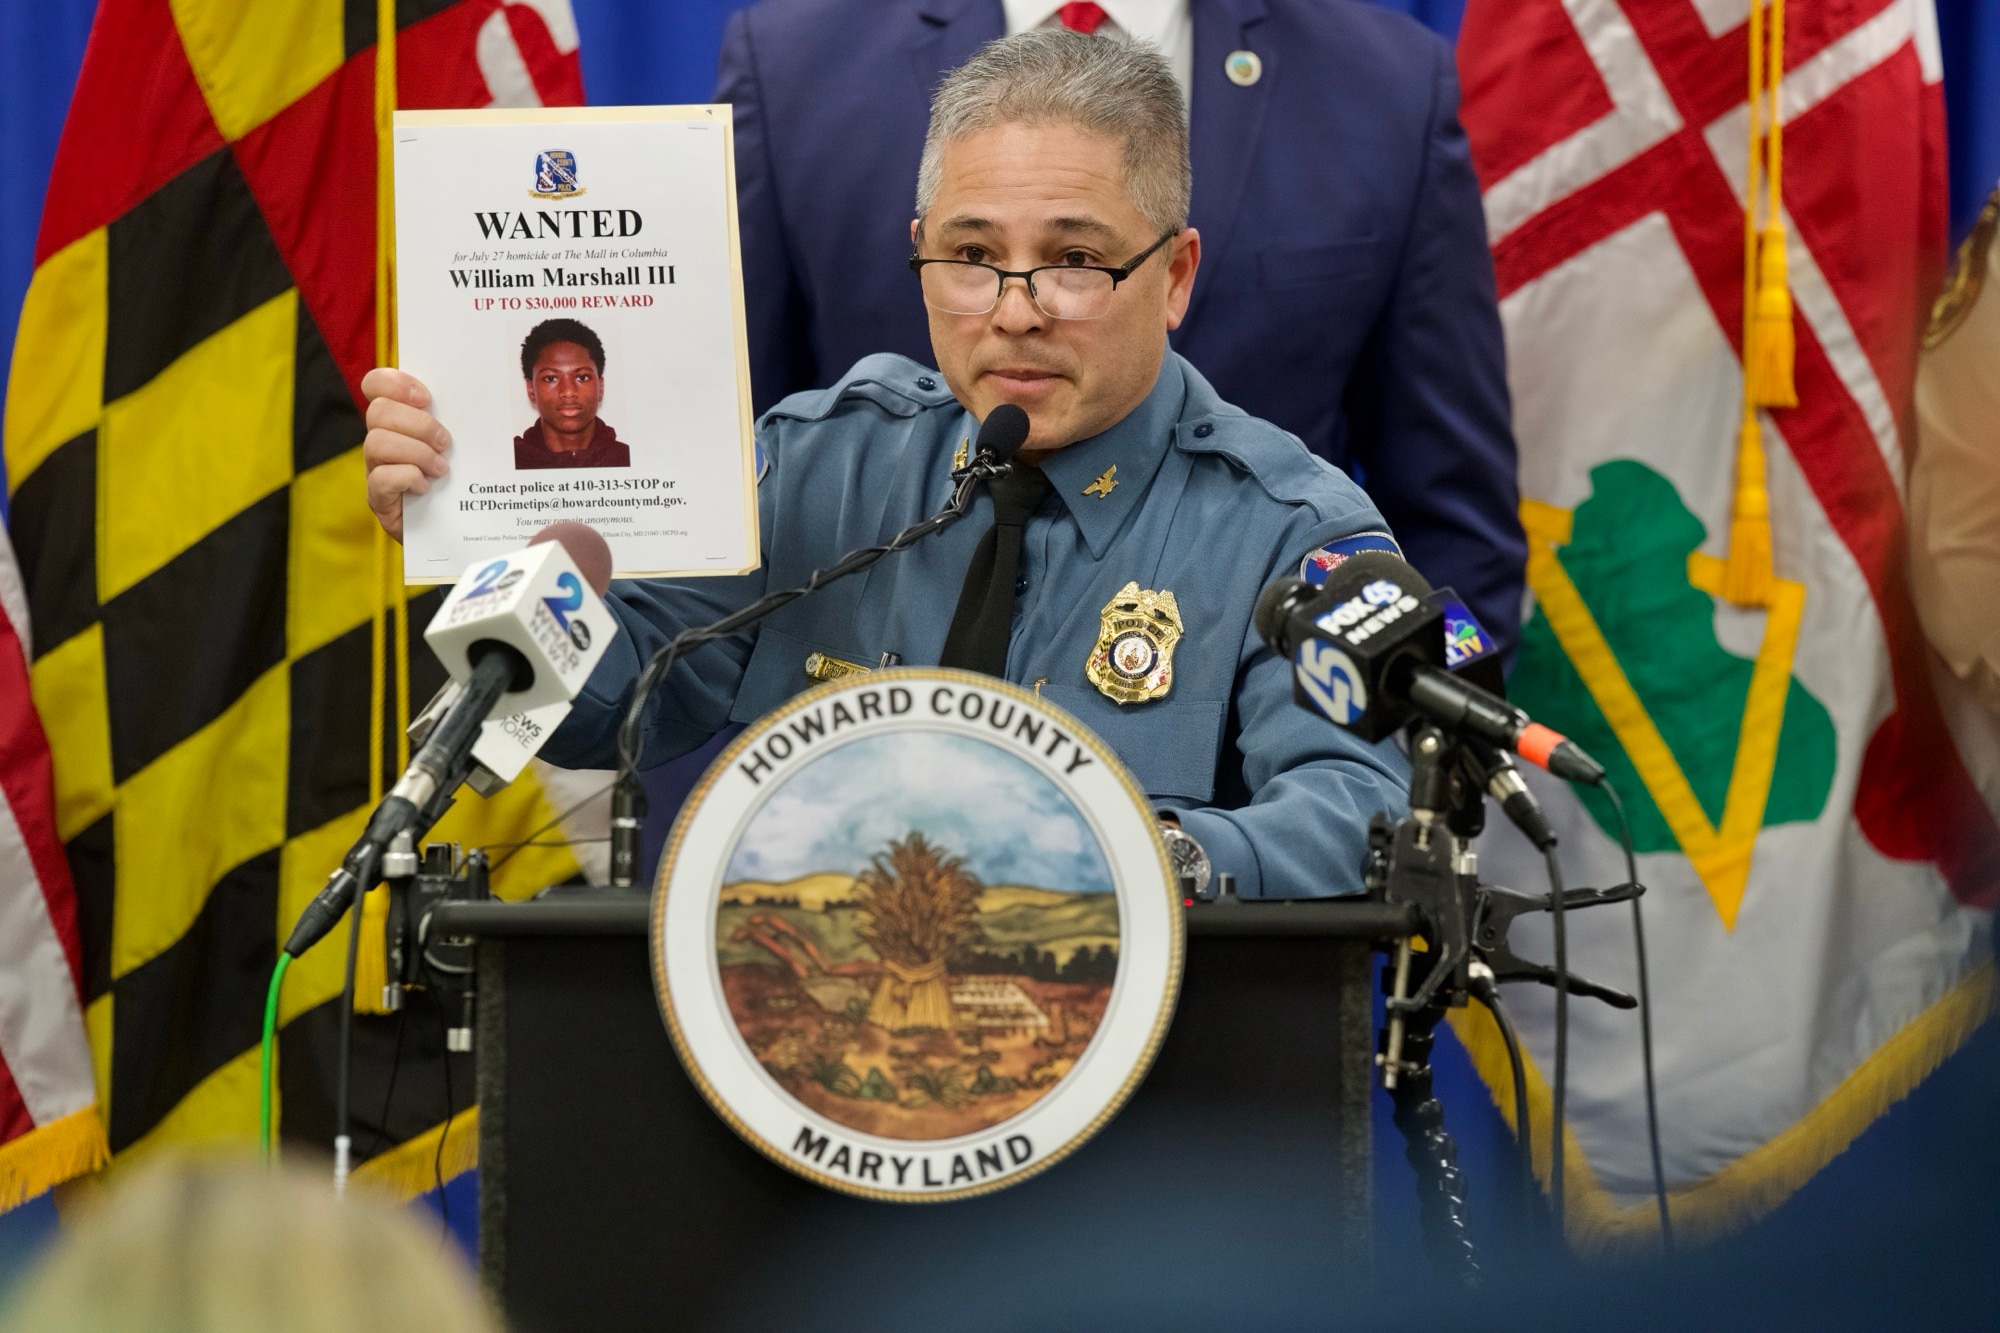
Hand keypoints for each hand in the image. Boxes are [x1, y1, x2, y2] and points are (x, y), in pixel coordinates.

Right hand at [361, 367, 451, 541]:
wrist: (458, 529)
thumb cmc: (462, 481)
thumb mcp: (462, 445)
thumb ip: (459, 420)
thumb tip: (481, 395)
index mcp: (399, 421)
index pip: (375, 385)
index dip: (395, 383)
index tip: (426, 398)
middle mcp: (381, 442)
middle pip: (378, 412)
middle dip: (417, 424)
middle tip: (444, 442)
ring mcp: (376, 471)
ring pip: (376, 443)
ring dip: (415, 453)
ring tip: (441, 469)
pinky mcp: (379, 500)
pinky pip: (381, 479)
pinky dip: (408, 478)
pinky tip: (427, 488)